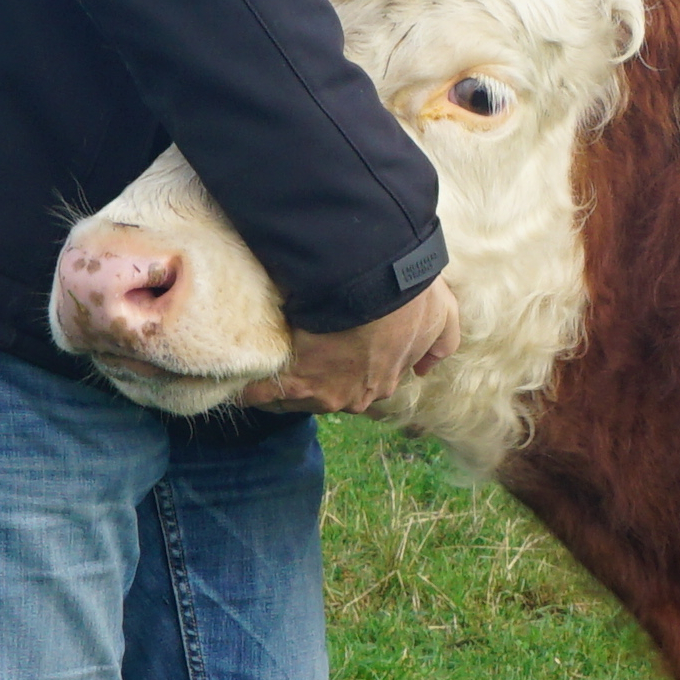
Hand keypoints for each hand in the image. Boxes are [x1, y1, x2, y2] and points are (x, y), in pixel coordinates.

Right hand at [245, 278, 455, 413]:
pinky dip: (251, 387)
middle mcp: (356, 396)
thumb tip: (427, 368)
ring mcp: (325, 393)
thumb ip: (440, 342)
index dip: (340, 370)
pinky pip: (264, 392)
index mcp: (384, 382)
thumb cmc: (409, 294)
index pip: (357, 386)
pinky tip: (239, 379)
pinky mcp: (296, 381)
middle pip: (323, 396)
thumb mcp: (441, 315)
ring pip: (294, 396)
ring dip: (279, 383)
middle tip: (291, 353)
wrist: (376, 282)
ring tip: (262, 363)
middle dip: (307, 380)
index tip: (326, 354)